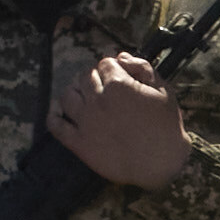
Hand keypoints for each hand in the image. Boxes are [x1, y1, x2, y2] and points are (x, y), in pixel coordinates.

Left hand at [54, 54, 196, 190]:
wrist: (161, 162)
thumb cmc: (166, 125)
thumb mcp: (163, 90)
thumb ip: (142, 67)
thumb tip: (121, 56)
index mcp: (118, 85)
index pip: (105, 64)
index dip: (112, 68)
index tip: (118, 76)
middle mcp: (97, 100)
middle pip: (85, 76)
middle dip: (94, 77)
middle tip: (103, 87)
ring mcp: (85, 122)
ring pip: (67, 95)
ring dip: (74, 91)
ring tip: (84, 96)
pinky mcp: (79, 143)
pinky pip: (56, 126)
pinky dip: (53, 116)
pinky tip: (57, 111)